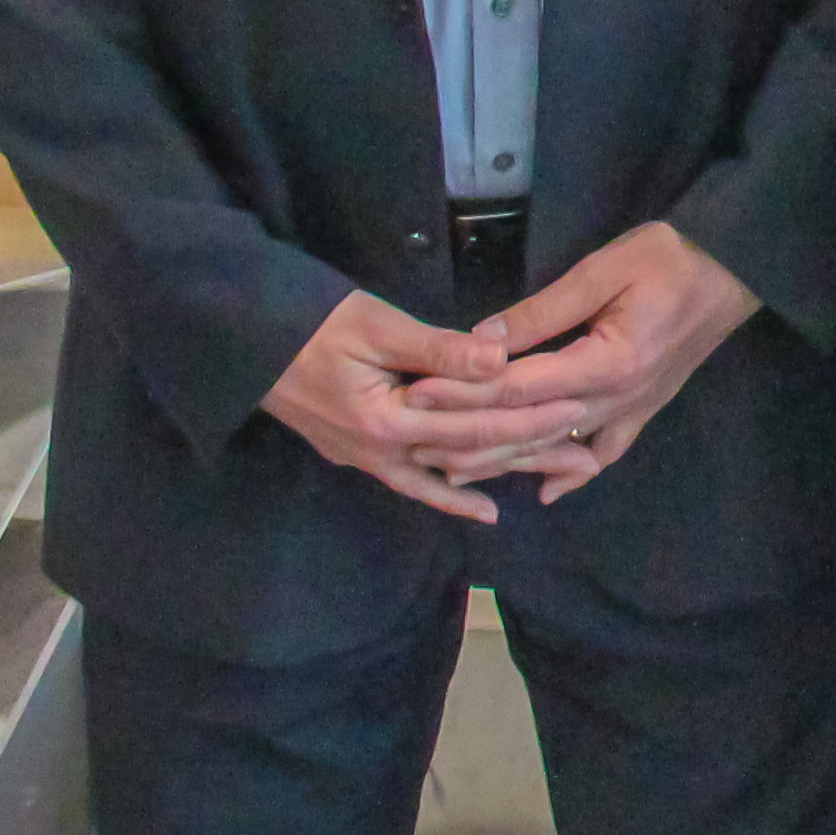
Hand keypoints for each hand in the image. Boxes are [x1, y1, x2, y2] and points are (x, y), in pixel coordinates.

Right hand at [263, 291, 588, 522]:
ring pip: (452, 472)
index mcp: (389, 419)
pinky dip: (450, 494)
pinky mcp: (363, 455)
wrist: (248, 343)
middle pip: (472, 455)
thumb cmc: (313, 325)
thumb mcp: (377, 326)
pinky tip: (485, 509)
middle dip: (531, 454)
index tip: (577, 408)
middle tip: (587, 458)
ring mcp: (370, 459)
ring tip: (557, 478)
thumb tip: (498, 360)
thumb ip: (437, 349)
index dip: (528, 417)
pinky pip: (415, 482)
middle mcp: (382, 451)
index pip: (476, 424)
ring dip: (504, 474)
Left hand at [395, 221, 760, 504]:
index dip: (465, 392)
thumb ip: (543, 310)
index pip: (519, 386)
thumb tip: (483, 340)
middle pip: (531, 427)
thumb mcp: (604, 270)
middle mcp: (617, 399)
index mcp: (607, 363)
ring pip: (559, 448)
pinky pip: (605, 451)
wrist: (735, 270)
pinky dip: (575, 473)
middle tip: (414, 444)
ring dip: (507, 462)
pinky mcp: (644, 407)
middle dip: (470, 438)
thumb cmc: (671, 259)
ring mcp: (632, 408)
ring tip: (453, 471)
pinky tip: (549, 492)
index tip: (418, 392)